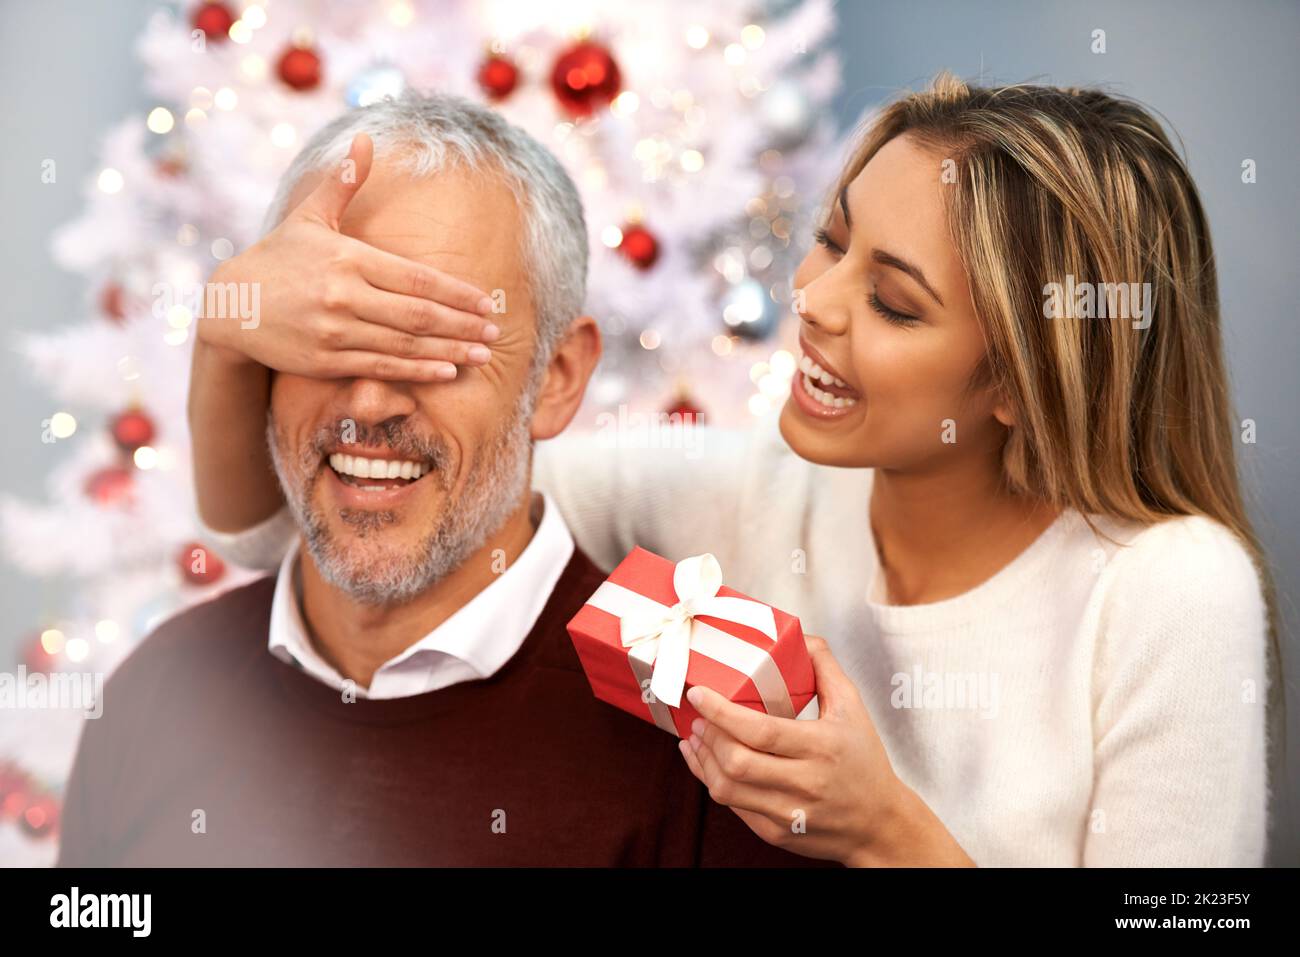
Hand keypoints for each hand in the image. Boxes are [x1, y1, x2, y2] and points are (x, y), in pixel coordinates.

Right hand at [196, 132, 498, 381]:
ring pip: (404, 344)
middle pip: (418, 314)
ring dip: (449, 350)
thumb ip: (343, 182)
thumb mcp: (309, 216)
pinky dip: (416, 371)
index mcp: (348, 257)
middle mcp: (343, 295)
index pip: (416, 277)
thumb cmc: (280, 258)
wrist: (230, 305)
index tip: (487, 302)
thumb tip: (366, 138)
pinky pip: (381, 368)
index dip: (456, 292)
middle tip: (496, 332)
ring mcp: (334, 331)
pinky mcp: (325, 361)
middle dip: (462, 324)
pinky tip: (446, 371)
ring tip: (482, 354)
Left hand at [679, 633, 973, 866]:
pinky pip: (733, 807)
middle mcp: (805, 784)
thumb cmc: (864, 762)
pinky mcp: (776, 833)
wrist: (879, 823)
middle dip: (709, 736)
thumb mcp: (853, 709)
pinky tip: (705, 762)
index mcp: (822, 748)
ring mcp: (789, 813)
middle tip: (699, 716)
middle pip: (738, 763)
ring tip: (697, 736)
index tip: (699, 694)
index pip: (762, 731)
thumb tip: (802, 637)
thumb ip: (826, 669)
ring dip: (703, 759)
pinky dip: (712, 781)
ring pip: (728, 789)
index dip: (723, 712)